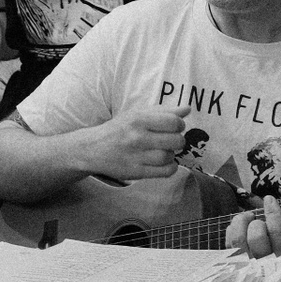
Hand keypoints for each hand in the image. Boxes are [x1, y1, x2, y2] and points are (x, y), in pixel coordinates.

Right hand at [76, 105, 190, 179]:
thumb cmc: (119, 129)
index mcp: (138, 119)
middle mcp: (137, 137)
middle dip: (177, 140)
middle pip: (175, 140)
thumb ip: (162, 111)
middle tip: (170, 140)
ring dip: (171, 154)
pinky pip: (165, 172)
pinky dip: (170, 167)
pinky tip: (164, 162)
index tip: (173, 127)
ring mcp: (136, 156)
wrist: (93, 148)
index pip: (173, 122)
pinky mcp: (136, 172)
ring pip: (170, 156)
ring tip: (163, 151)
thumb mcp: (137, 114)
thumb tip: (187, 109)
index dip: (179, 124)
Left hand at [225, 195, 280, 270]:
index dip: (273, 213)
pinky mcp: (237, 269)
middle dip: (257, 222)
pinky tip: (239, 226)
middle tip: (258, 219)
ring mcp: (251, 270)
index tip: (270, 200)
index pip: (278, 234)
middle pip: (256, 237)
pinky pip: (228, 246)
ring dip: (240, 222)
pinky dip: (232, 231)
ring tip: (247, 217)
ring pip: (238, 242)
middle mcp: (269, 267)